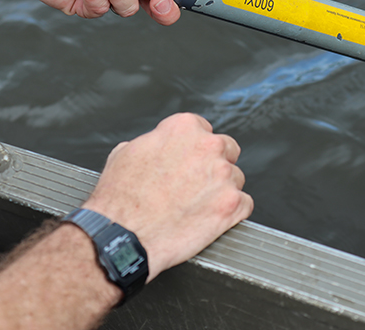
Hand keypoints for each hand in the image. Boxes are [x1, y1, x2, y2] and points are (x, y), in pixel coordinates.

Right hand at [82, 113, 253, 280]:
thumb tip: (160, 147)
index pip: (203, 130)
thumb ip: (155, 142)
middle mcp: (208, 147)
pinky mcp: (232, 206)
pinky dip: (231, 213)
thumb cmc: (120, 198)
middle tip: (195, 185)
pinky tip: (209, 219)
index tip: (189, 161)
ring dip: (221, 191)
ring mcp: (223, 176)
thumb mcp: (127, 152)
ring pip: (235, 179)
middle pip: (226, 150)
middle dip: (213, 166)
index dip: (194, 149)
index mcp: (183, 128)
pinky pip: (244, 205)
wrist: (123, 236)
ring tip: (197, 207)